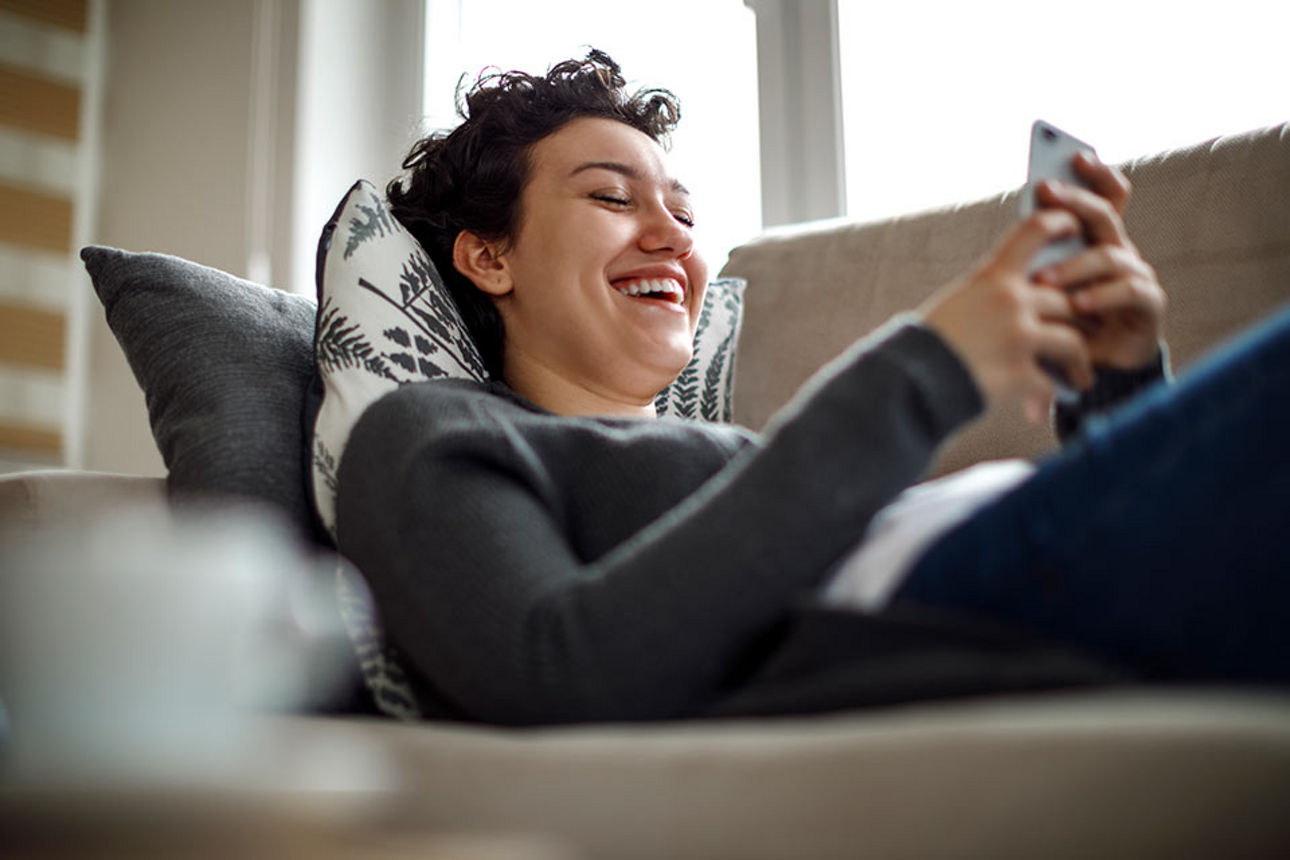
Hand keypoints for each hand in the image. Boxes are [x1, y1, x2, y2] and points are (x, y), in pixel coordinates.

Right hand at [920, 208, 1095, 424]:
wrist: (908, 381)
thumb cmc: (926, 343)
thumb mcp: (958, 303)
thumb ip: (992, 296)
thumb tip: (1026, 300)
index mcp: (992, 277)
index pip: (1035, 231)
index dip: (1061, 223)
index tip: (1075, 226)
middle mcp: (1010, 300)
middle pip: (1067, 301)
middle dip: (1082, 319)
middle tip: (1090, 331)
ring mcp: (1019, 337)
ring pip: (1073, 342)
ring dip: (1080, 361)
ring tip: (1081, 375)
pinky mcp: (1021, 374)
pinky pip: (1052, 383)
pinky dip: (1052, 396)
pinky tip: (1051, 403)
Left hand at [1030, 152, 1166, 369]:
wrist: (1093, 367)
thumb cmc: (1064, 320)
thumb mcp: (1047, 287)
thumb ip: (1042, 256)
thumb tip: (1019, 226)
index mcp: (1098, 240)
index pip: (1106, 196)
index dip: (1096, 174)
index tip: (1075, 154)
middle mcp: (1121, 250)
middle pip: (1105, 214)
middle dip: (1075, 200)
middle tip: (1045, 192)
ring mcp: (1138, 275)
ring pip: (1109, 255)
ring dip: (1074, 265)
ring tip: (1043, 279)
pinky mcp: (1149, 304)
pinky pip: (1129, 291)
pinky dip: (1102, 296)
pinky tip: (1078, 303)